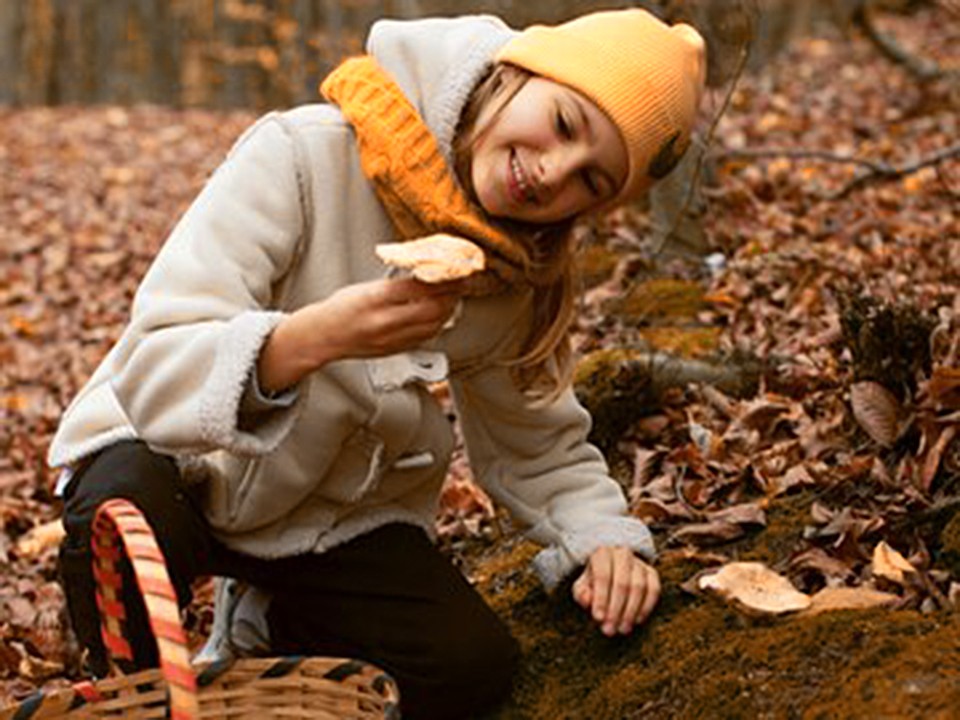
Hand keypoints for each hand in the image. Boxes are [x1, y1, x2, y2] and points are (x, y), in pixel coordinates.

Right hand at [258, 277, 462, 391]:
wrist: (324, 336)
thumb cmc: (341, 308)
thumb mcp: (366, 287)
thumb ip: (395, 285)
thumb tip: (427, 278)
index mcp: (375, 299)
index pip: (419, 287)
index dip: (441, 279)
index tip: (453, 271)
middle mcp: (385, 322)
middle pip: (433, 309)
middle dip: (452, 296)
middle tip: (460, 284)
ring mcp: (392, 339)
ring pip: (433, 325)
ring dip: (448, 310)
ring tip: (454, 297)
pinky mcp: (395, 350)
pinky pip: (425, 337)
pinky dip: (437, 323)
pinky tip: (440, 314)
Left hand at [572, 546, 659, 635]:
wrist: (611, 571)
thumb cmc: (593, 582)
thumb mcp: (582, 586)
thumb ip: (581, 594)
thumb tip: (588, 601)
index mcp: (602, 554)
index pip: (603, 575)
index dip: (601, 598)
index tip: (598, 618)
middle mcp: (622, 554)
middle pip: (622, 583)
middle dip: (616, 609)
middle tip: (609, 629)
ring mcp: (639, 563)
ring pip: (639, 587)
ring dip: (631, 611)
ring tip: (622, 629)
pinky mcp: (652, 573)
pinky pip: (654, 590)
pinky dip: (646, 607)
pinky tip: (637, 621)